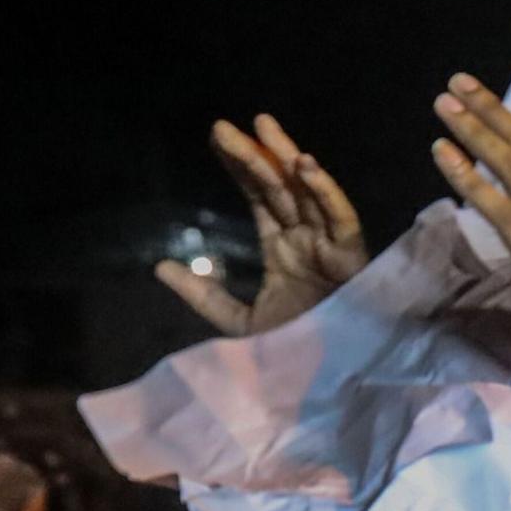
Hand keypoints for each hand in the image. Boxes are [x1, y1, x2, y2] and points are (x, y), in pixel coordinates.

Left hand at [158, 114, 366, 334]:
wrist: (320, 383)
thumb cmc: (290, 352)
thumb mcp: (236, 322)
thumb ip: (203, 294)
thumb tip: (159, 267)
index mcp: (283, 250)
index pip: (260, 198)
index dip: (240, 168)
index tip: (216, 140)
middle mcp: (306, 241)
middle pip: (280, 188)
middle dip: (255, 154)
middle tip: (222, 127)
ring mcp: (329, 247)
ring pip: (308, 194)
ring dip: (288, 159)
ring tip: (263, 127)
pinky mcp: (351, 259)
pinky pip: (340, 218)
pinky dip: (325, 192)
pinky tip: (304, 166)